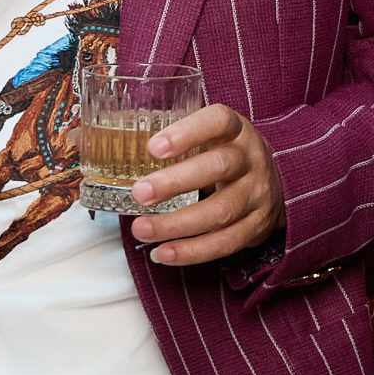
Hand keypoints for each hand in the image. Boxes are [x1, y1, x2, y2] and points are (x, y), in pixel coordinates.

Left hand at [130, 104, 283, 266]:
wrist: (275, 184)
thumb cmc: (225, 154)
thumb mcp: (211, 137)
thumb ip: (173, 138)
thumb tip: (98, 140)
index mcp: (237, 130)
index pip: (218, 121)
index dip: (187, 132)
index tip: (153, 147)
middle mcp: (252, 159)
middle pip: (218, 167)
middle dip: (176, 182)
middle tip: (139, 193)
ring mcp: (257, 195)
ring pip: (220, 212)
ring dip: (177, 224)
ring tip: (141, 229)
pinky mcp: (257, 227)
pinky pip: (225, 243)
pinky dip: (191, 252)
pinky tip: (162, 253)